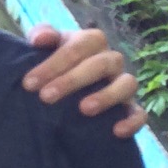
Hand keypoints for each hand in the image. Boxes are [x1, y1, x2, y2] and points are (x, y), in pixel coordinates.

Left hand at [21, 25, 143, 136]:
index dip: (54, 63)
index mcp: (91, 41)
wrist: (65, 83)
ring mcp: (123, 84)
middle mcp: (111, 60)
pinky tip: (116, 131)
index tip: (29, 83)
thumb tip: (39, 40)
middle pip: (100, 64)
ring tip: (83, 109)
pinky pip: (139, 113)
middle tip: (45, 97)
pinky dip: (133, 121)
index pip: (78, 46)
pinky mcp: (130, 107)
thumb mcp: (46, 46)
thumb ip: (41, 35)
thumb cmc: (55, 62)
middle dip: (72, 80)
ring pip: (127, 84)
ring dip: (106, 96)